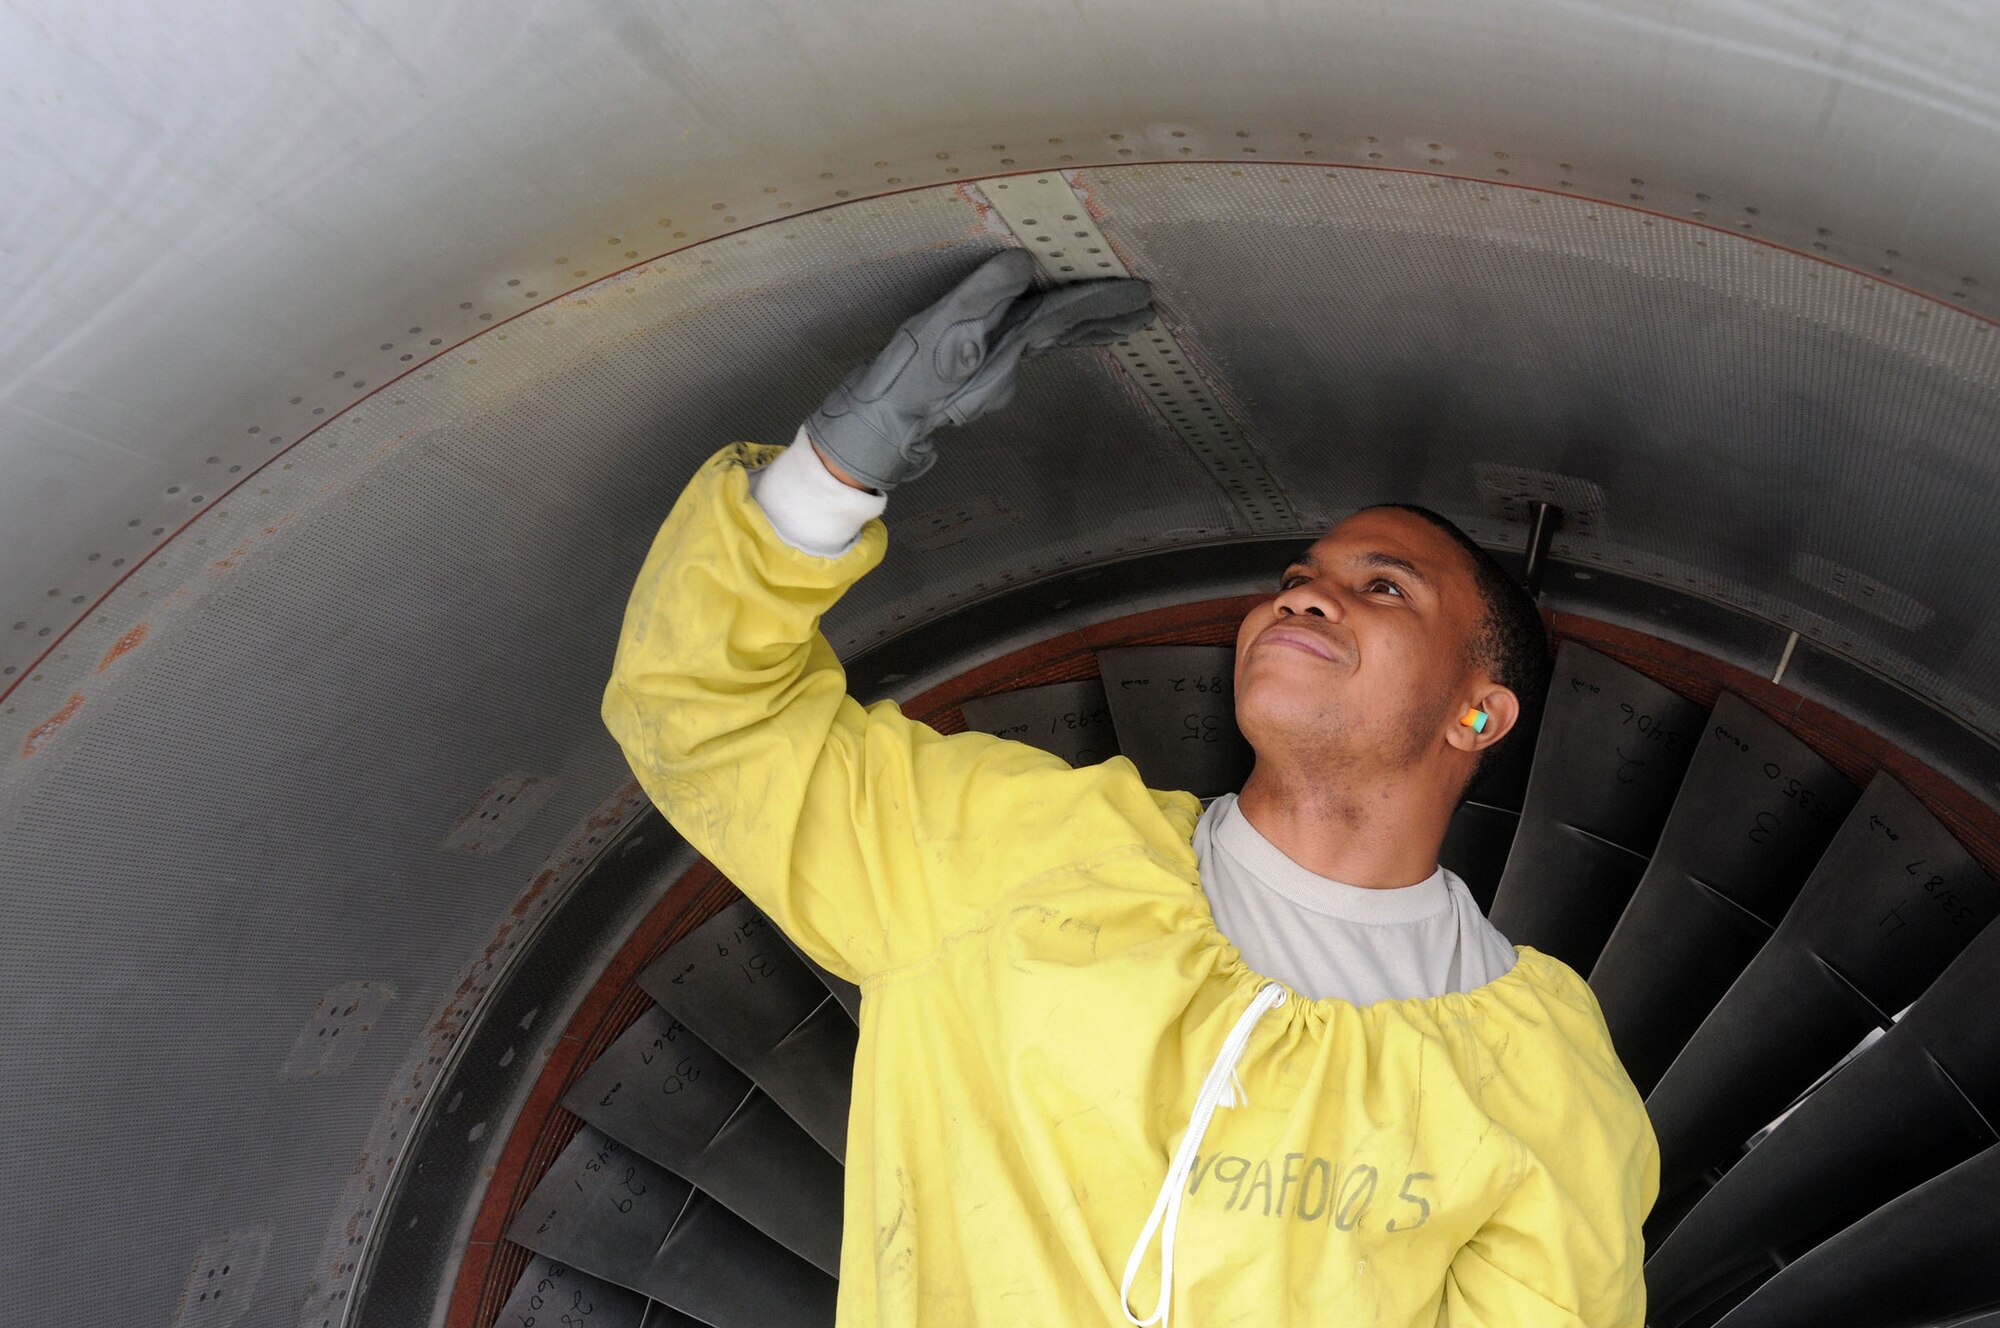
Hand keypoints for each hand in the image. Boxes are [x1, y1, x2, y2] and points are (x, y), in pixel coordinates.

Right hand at [804, 249, 1154, 490]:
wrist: (879, 426)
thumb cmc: (905, 376)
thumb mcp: (939, 328)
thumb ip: (981, 294)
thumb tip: (1024, 263)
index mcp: (1006, 347)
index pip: (1063, 316)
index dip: (1101, 300)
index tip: (1140, 293)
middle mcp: (1009, 365)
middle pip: (1067, 334)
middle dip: (1108, 320)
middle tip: (1146, 308)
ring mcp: (996, 377)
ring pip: (1051, 344)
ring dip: (1086, 330)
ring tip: (1120, 320)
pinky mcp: (978, 380)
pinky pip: (1026, 349)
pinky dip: (1051, 336)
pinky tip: (1054, 332)